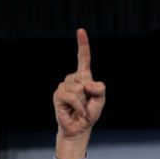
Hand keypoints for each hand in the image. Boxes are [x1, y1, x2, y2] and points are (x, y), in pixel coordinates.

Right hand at [53, 28, 105, 158]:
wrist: (79, 128)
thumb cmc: (89, 114)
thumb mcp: (100, 101)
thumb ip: (100, 89)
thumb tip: (86, 83)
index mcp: (84, 77)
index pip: (83, 58)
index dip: (83, 44)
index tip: (80, 30)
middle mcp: (73, 79)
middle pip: (85, 78)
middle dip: (90, 93)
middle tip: (87, 104)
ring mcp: (64, 86)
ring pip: (78, 88)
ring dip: (84, 101)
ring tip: (81, 108)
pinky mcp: (58, 95)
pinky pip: (72, 96)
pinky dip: (78, 105)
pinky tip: (78, 112)